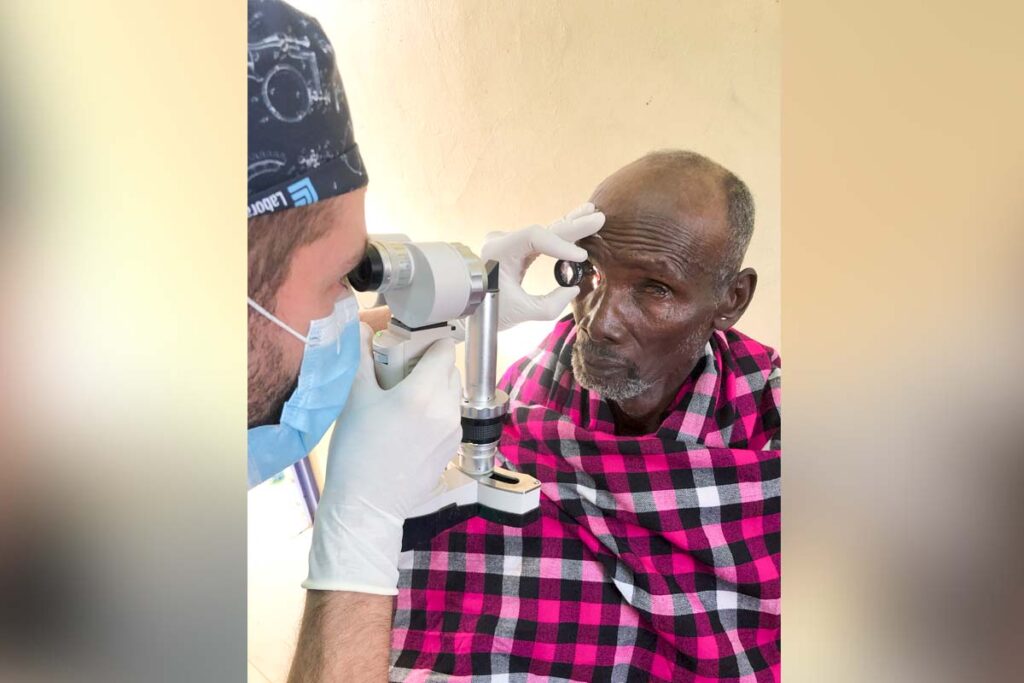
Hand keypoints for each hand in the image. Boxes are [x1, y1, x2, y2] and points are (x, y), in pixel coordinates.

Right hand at [303, 323, 461, 593]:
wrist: (366, 505)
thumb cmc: (356, 450)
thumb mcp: (355, 398)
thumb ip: (362, 359)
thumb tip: (363, 328)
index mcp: (424, 392)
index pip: (445, 349)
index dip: (429, 343)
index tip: (410, 349)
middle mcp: (447, 409)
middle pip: (451, 371)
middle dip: (431, 367)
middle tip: (402, 375)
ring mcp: (453, 432)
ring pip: (452, 396)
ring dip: (435, 391)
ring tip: (404, 404)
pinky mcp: (452, 451)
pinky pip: (450, 420)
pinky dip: (436, 415)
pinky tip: (410, 428)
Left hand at [480, 202, 604, 330]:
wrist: (465, 307)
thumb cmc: (486, 310)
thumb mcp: (520, 313)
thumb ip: (551, 304)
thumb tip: (572, 288)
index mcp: (499, 251)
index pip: (535, 237)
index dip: (560, 244)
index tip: (579, 258)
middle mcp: (502, 242)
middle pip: (543, 230)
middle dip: (573, 225)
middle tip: (598, 218)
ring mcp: (507, 243)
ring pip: (543, 232)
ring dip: (568, 225)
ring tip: (591, 213)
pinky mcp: (512, 249)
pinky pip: (538, 240)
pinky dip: (558, 236)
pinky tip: (575, 224)